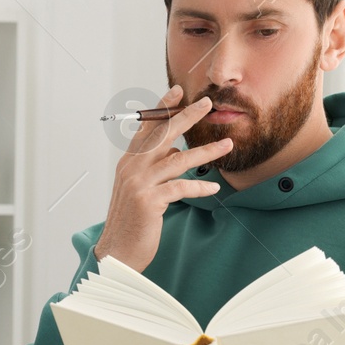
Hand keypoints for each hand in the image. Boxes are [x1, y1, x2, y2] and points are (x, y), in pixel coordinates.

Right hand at [93, 84, 233, 272]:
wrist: (117, 252)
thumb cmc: (131, 222)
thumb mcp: (138, 189)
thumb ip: (153, 168)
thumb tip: (177, 151)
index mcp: (128, 163)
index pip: (146, 129)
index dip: (161, 109)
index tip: (177, 92)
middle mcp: (132, 169)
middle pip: (163, 135)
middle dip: (186, 116)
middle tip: (206, 104)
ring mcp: (140, 183)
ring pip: (178, 159)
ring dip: (206, 151)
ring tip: (227, 145)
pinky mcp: (150, 201)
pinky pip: (181, 188)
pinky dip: (199, 187)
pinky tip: (214, 188)